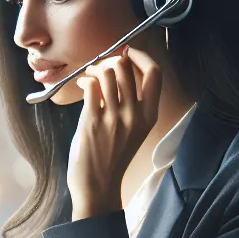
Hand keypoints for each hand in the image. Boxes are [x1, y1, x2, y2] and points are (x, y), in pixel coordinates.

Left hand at [67, 46, 161, 218]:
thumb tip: (119, 68)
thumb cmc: (113, 156)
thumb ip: (132, 103)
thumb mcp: (134, 130)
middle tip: (101, 67)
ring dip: (96, 69)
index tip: (127, 52)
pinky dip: (86, 80)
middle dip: (111, 60)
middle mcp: (135, 114)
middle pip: (126, 67)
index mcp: (149, 115)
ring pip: (107, 72)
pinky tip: (84, 86)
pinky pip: (91, 86)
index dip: (140, 56)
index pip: (154, 73)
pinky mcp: (93, 121)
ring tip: (91, 76)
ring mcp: (114, 117)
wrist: (98, 186)